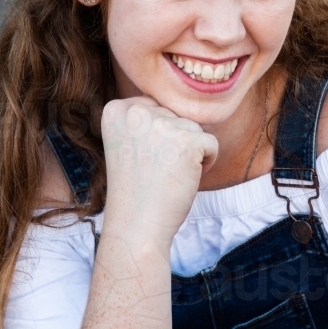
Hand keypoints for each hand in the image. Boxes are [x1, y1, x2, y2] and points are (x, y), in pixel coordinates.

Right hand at [101, 96, 217, 245]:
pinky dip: (205, 164)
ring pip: (194, 129)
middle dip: (173, 143)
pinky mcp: (189, 141)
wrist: (136, 226)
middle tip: (153, 170)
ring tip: (166, 176)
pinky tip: (182, 179)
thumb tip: (180, 103)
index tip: (140, 160)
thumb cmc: (135, 189)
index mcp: (116, 109)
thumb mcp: (129, 143)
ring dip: (189, 154)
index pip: (155, 107)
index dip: (156, 137)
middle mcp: (136, 112)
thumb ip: (146, 119)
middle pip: (175, 116)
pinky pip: (211, 144)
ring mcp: (163, 125)